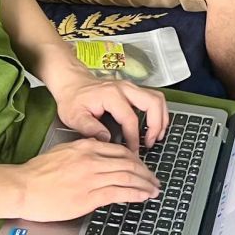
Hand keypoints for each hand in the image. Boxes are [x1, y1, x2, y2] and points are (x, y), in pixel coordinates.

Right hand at [14, 138, 159, 222]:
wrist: (22, 187)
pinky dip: (135, 194)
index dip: (137, 160)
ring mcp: (91, 177)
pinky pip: (120, 192)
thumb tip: (101, 156)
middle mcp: (92, 159)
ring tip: (154, 190)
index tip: (143, 168)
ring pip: (128, 177)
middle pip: (130, 163)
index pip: (121, 151)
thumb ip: (85, 152)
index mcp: (87, 146)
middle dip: (146, 173)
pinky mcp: (89, 196)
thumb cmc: (37, 173)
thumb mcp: (64, 152)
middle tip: (154, 180)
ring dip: (145, 184)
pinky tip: (142, 196)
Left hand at [49, 62, 170, 151]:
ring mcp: (131, 87)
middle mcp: (125, 88)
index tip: (133, 152)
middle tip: (151, 142)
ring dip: (162, 118)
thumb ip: (90, 128)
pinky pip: (154, 99)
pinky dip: (159, 113)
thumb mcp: (74, 116)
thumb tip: (107, 140)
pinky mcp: (134, 90)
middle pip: (153, 103)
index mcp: (112, 95)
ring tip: (157, 135)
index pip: (130, 119)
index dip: (134, 138)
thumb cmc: (73, 99)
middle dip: (156, 125)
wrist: (72, 82)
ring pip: (158, 99)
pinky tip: (155, 126)